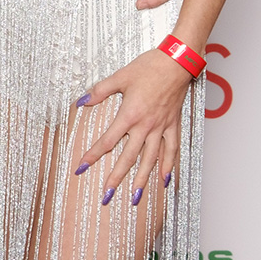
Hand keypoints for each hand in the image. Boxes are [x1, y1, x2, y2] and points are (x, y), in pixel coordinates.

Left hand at [75, 48, 191, 201]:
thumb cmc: (150, 66)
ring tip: (134, 197)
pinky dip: (168, 166)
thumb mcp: (120, 77)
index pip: (107, 141)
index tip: (81, 168)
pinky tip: (165, 180)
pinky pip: (172, 150)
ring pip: (150, 160)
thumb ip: (100, 91)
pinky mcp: (173, 125)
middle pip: (128, 158)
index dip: (93, 156)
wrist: (178, 62)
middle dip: (116, 179)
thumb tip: (82, 101)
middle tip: (106, 196)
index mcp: (130, 115)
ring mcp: (161, 128)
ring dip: (141, 180)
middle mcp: (146, 126)